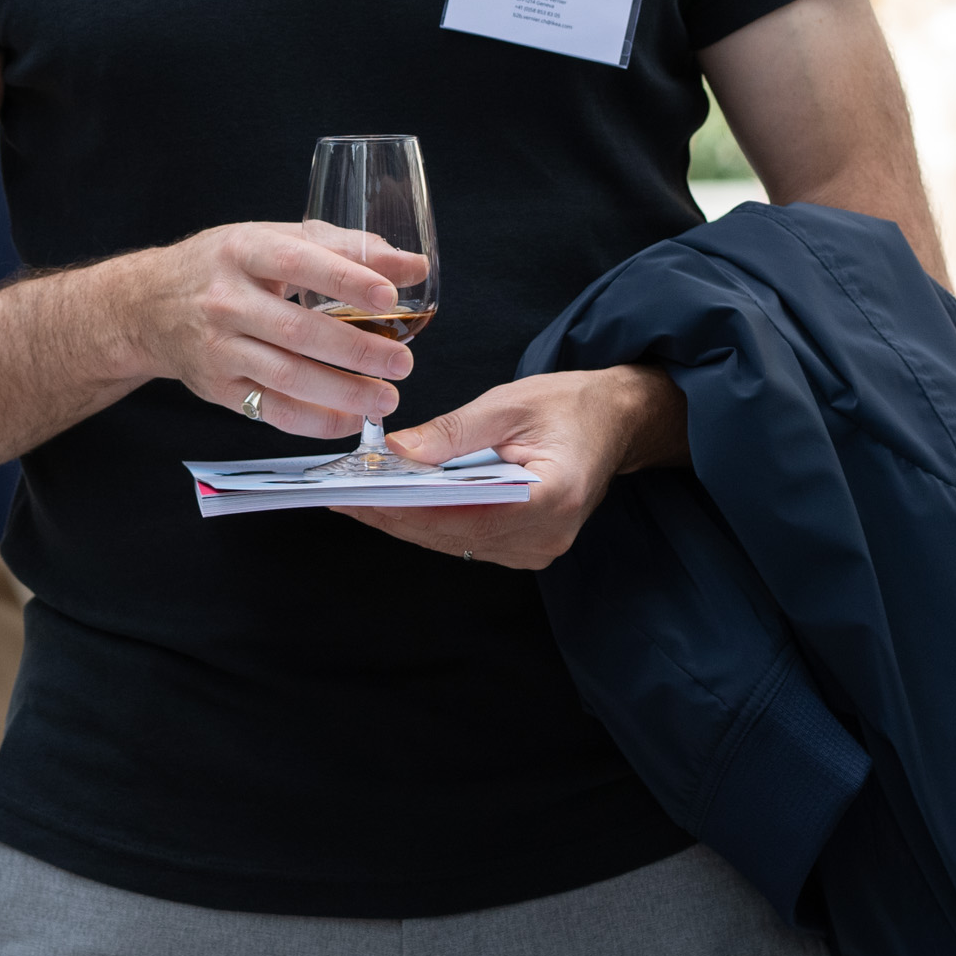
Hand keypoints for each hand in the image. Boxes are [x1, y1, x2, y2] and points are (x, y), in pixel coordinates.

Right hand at [118, 222, 428, 438]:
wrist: (147, 306)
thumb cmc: (223, 266)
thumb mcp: (272, 239)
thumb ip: (343, 249)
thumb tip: (413, 266)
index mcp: (242, 251)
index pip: (298, 262)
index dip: (346, 281)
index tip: (390, 298)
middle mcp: (225, 300)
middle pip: (296, 330)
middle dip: (355, 350)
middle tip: (402, 361)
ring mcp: (217, 348)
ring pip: (286, 377)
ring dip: (342, 392)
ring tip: (386, 397)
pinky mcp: (216, 388)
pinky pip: (271, 411)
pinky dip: (314, 420)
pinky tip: (349, 419)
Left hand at [335, 365, 681, 572]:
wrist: (616, 422)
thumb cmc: (569, 406)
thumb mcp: (509, 404)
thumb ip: (451, 433)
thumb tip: (394, 451)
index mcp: (552, 499)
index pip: (463, 515)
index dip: (404, 507)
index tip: (357, 494)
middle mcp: (545, 537)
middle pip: (451, 536)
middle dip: (392, 514)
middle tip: (340, 494)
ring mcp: (536, 551)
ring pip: (452, 542)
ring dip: (404, 520)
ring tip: (355, 496)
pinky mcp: (524, 548)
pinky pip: (465, 539)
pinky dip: (428, 521)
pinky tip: (394, 501)